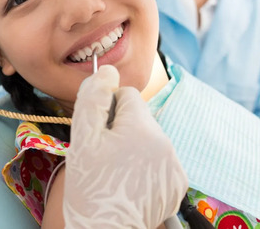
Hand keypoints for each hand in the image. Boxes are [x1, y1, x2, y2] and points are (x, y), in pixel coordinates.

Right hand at [63, 65, 186, 228]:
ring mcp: (174, 164)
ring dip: (134, 149)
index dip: (108, 110)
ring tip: (117, 174)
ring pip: (150, 140)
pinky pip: (160, 162)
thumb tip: (108, 70)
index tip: (98, 134)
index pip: (128, 95)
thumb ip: (93, 99)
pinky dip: (147, 169)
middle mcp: (165, 141)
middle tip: (104, 158)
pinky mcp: (178, 184)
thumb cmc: (90, 188)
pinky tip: (131, 184)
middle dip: (121, 131)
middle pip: (140, 119)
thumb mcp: (82, 140)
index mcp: (141, 126)